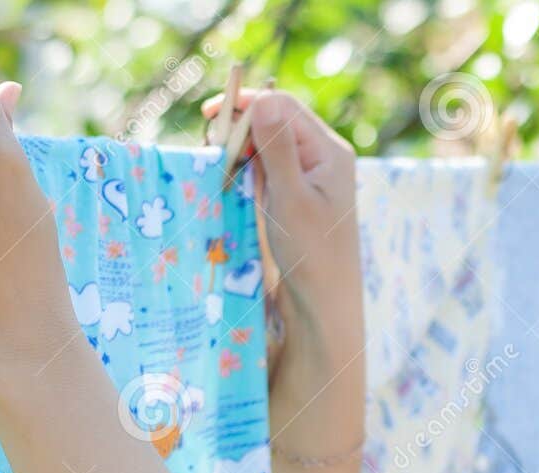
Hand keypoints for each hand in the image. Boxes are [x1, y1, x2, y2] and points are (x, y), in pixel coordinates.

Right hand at [200, 87, 361, 392]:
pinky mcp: (299, 196)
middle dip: (241, 125)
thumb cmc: (313, 257)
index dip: (245, 104)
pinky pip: (269, 168)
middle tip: (211, 145)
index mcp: (330, 152)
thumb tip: (263, 101)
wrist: (324, 305)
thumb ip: (277, 150)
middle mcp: (324, 158)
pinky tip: (232, 181)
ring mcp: (312, 177)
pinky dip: (248, 169)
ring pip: (269, 144)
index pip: (283, 107)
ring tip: (219, 164)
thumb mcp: (292, 200)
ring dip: (241, 148)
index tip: (208, 118)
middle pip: (276, 120)